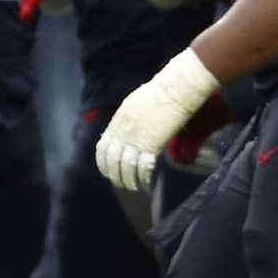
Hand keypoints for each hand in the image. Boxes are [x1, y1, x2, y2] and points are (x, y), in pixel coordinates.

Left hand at [95, 48, 220, 191]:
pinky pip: (143, 167)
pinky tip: (146, 182)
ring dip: (128, 181)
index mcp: (117, 122)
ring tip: (133, 187)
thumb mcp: (134, 105)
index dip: (103, 163)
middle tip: (121, 184)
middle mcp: (123, 132)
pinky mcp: (152, 145)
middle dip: (115, 176)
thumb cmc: (160, 93)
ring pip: (125, 167)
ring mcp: (136, 139)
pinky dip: (143, 177)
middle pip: (112, 161)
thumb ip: (127, 121)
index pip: (103, 148)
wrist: (175, 90)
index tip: (108, 172)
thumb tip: (128, 133)